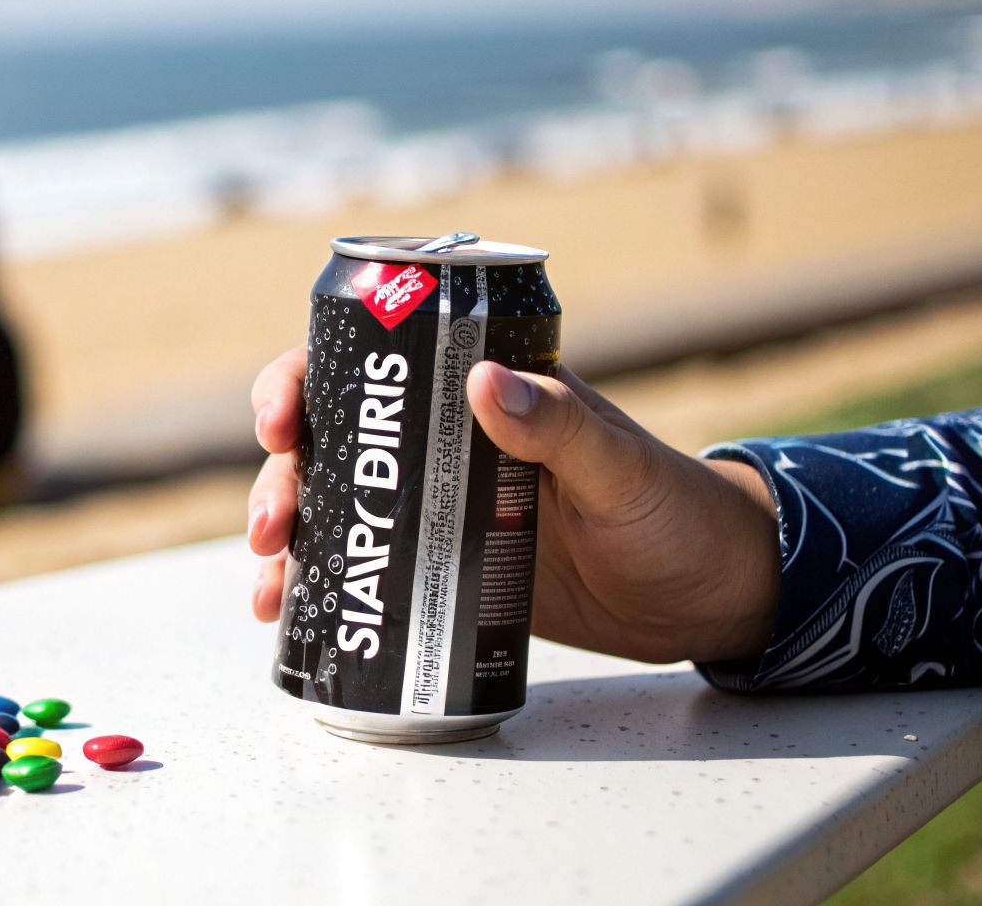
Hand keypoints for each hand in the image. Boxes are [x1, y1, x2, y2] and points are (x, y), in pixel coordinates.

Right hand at [247, 347, 780, 664]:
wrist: (711, 599)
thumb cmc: (678, 512)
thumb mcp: (620, 466)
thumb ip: (558, 425)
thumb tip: (482, 381)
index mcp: (478, 394)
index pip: (371, 364)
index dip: (305, 381)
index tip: (280, 420)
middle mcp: (443, 446)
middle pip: (332, 445)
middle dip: (283, 479)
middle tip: (274, 527)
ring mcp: (439, 512)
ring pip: (336, 510)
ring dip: (289, 540)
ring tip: (270, 589)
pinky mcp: (445, 574)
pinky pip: (367, 572)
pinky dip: (321, 591)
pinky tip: (289, 616)